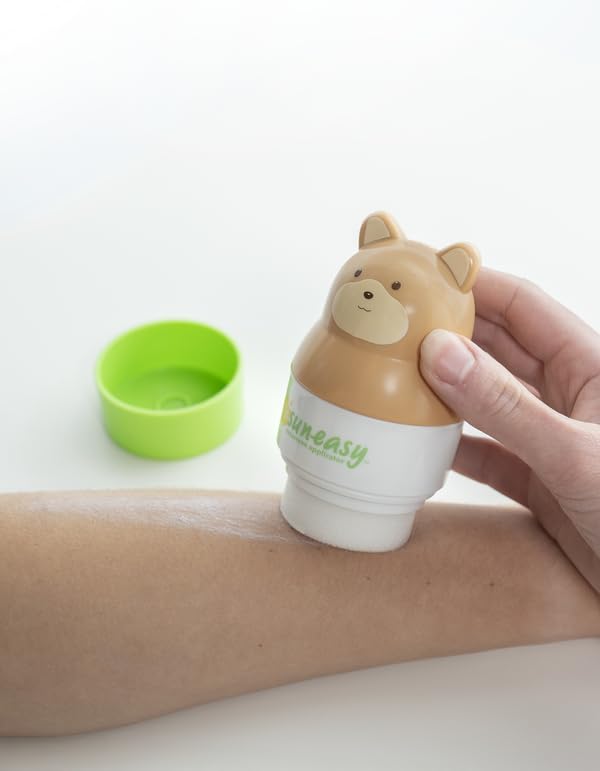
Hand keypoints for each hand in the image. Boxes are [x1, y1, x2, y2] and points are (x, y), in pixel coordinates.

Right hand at [420, 267, 599, 592]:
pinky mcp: (537, 481)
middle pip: (497, 348)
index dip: (476, 286)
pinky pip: (485, 454)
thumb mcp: (572, 453)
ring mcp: (549, 438)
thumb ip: (506, 406)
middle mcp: (567, 396)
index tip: (423, 279)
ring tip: (395, 379)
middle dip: (449, 335)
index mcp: (590, 367)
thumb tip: (440, 353)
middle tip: (395, 329)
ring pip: (486, 400)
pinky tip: (419, 443)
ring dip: (444, 391)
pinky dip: (453, 448)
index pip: (523, 307)